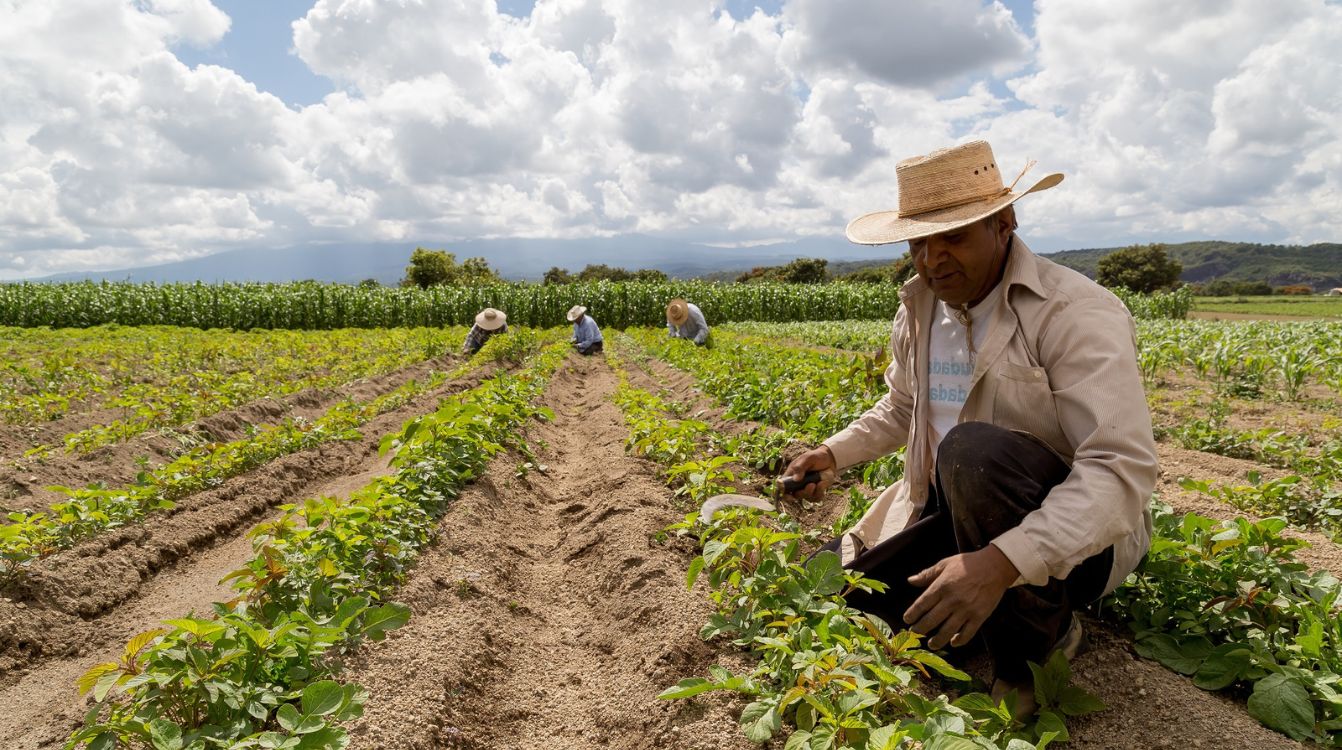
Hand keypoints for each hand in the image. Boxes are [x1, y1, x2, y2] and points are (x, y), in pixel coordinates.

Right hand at [781, 446, 836, 499]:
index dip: (783, 493)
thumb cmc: (816, 457)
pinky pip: (816, 498)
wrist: (829, 459)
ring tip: (820, 482)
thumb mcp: (808, 458)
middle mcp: (797, 484)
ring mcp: (806, 488)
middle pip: (795, 495)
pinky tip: (823, 483)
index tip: (790, 496)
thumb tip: (796, 479)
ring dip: (813, 492)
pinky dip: (820, 492)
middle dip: (804, 493)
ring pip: (806, 498)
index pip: (782, 487)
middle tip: (812, 485)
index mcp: (791, 475)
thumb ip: (800, 467)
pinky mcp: (816, 491)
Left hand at [902, 545, 1018, 649]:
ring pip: (948, 631)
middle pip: (931, 620)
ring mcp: (966, 610)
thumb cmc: (968, 564)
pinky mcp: (979, 616)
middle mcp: (952, 600)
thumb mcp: (945, 564)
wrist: (995, 566)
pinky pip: (967, 633)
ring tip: (931, 644)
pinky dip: (959, 640)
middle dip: (920, 629)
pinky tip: (953, 642)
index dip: (912, 614)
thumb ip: (927, 574)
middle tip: (915, 633)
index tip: (907, 620)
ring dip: (937, 640)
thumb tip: (910, 580)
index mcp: (942, 586)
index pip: (922, 604)